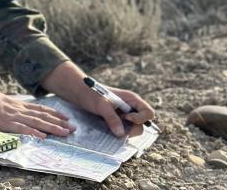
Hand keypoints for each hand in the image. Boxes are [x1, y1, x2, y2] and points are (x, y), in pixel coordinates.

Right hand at [0, 84, 75, 138]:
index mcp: (14, 103)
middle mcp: (16, 108)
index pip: (38, 108)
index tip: (65, 116)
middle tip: (73, 127)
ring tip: (65, 132)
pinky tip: (43, 136)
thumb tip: (14, 109)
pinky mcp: (3, 122)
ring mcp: (10, 115)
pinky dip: (33, 133)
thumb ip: (7, 104)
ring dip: (52, 127)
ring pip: (36, 122)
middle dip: (58, 121)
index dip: (52, 113)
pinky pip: (21, 128)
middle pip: (41, 115)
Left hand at [40, 61, 155, 136]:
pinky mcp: (117, 120)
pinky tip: (108, 128)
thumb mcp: (101, 105)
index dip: (140, 118)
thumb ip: (112, 118)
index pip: (148, 113)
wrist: (78, 93)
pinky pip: (123, 130)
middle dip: (132, 129)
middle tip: (117, 129)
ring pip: (133, 129)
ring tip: (110, 127)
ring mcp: (124, 115)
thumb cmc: (90, 93)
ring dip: (124, 132)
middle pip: (142, 124)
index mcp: (131, 99)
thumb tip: (121, 134)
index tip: (126, 118)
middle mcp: (131, 108)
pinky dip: (118, 132)